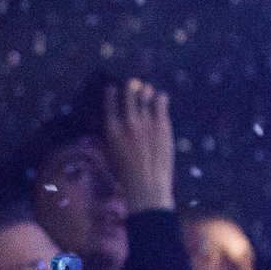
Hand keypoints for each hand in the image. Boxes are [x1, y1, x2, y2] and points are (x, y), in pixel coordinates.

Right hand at [103, 78, 175, 213]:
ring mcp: (146, 123)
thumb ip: (109, 140)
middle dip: (130, 88)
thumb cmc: (126, 177)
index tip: (111, 87)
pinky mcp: (162, 126)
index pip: (110, 106)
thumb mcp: (110, 157)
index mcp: (112, 131)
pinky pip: (161, 105)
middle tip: (132, 83)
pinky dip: (161, 99)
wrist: (147, 186)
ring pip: (146, 98)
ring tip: (147, 88)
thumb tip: (109, 128)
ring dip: (145, 91)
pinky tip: (161, 96)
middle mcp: (128, 123)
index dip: (110, 94)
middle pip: (129, 97)